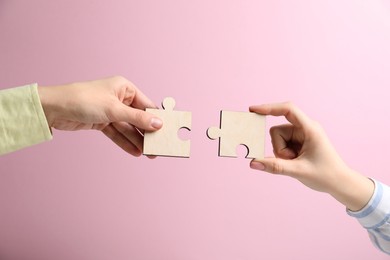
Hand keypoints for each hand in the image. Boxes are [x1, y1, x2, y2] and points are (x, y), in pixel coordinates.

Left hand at [38, 76, 162, 156]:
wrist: (54, 108)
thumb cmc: (83, 100)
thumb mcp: (114, 109)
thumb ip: (137, 118)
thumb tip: (159, 124)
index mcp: (125, 88)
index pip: (146, 105)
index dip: (157, 119)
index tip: (167, 132)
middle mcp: (119, 98)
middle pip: (138, 118)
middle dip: (147, 133)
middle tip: (158, 147)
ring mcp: (110, 111)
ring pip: (128, 128)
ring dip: (137, 140)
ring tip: (148, 154)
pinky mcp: (102, 121)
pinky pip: (117, 133)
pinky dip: (125, 142)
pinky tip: (135, 152)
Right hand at [249, 102, 373, 210]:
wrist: (339, 183)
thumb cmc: (325, 175)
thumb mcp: (298, 171)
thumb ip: (275, 166)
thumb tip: (253, 163)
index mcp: (310, 129)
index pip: (288, 110)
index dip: (269, 108)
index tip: (253, 110)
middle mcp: (304, 128)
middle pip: (277, 130)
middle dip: (279, 148)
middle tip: (292, 160)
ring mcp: (300, 135)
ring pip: (277, 139)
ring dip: (281, 153)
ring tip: (295, 162)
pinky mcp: (297, 142)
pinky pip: (280, 144)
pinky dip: (283, 155)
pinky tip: (295, 162)